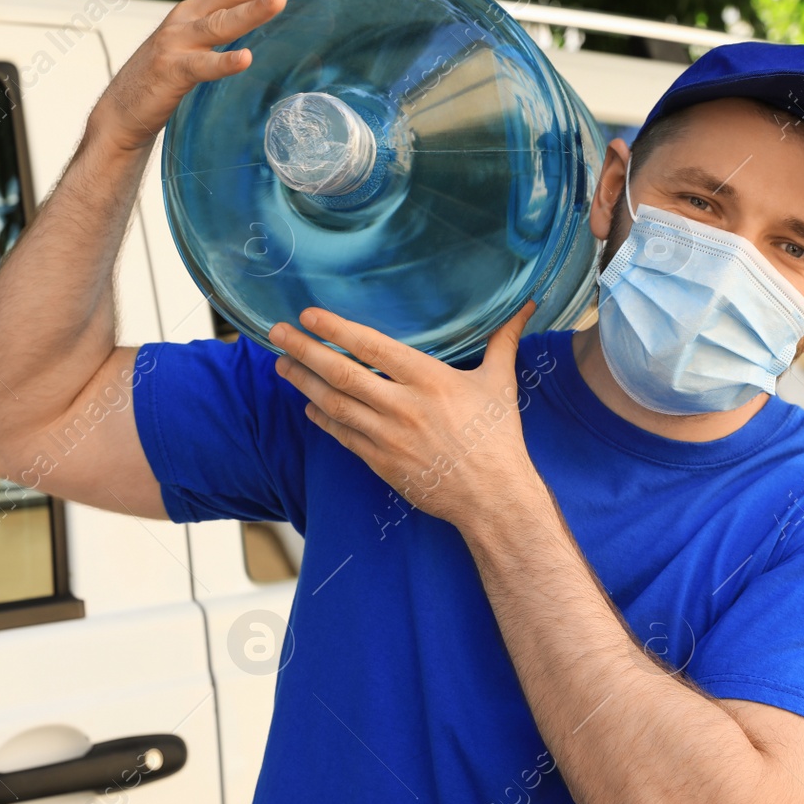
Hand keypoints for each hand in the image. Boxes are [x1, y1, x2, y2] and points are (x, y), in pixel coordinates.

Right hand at [88, 0, 329, 153]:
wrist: (124, 110)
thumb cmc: (168, 75)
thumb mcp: (205, 43)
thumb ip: (233, 26)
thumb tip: (275, 13)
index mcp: (203, 6)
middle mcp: (191, 16)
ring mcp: (178, 42)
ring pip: (221, 22)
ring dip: (252, 10)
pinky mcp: (170, 72)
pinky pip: (201, 68)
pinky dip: (223, 63)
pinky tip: (245, 59)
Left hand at [269, 302, 543, 530]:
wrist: (493, 498)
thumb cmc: (499, 439)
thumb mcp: (501, 384)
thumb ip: (504, 340)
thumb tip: (526, 305)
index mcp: (429, 379)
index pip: (371, 346)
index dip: (336, 328)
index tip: (309, 315)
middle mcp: (402, 405)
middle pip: (340, 372)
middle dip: (304, 350)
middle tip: (277, 333)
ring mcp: (388, 436)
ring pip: (334, 403)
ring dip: (303, 382)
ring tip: (282, 365)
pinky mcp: (381, 463)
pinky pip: (342, 436)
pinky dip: (322, 418)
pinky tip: (308, 405)